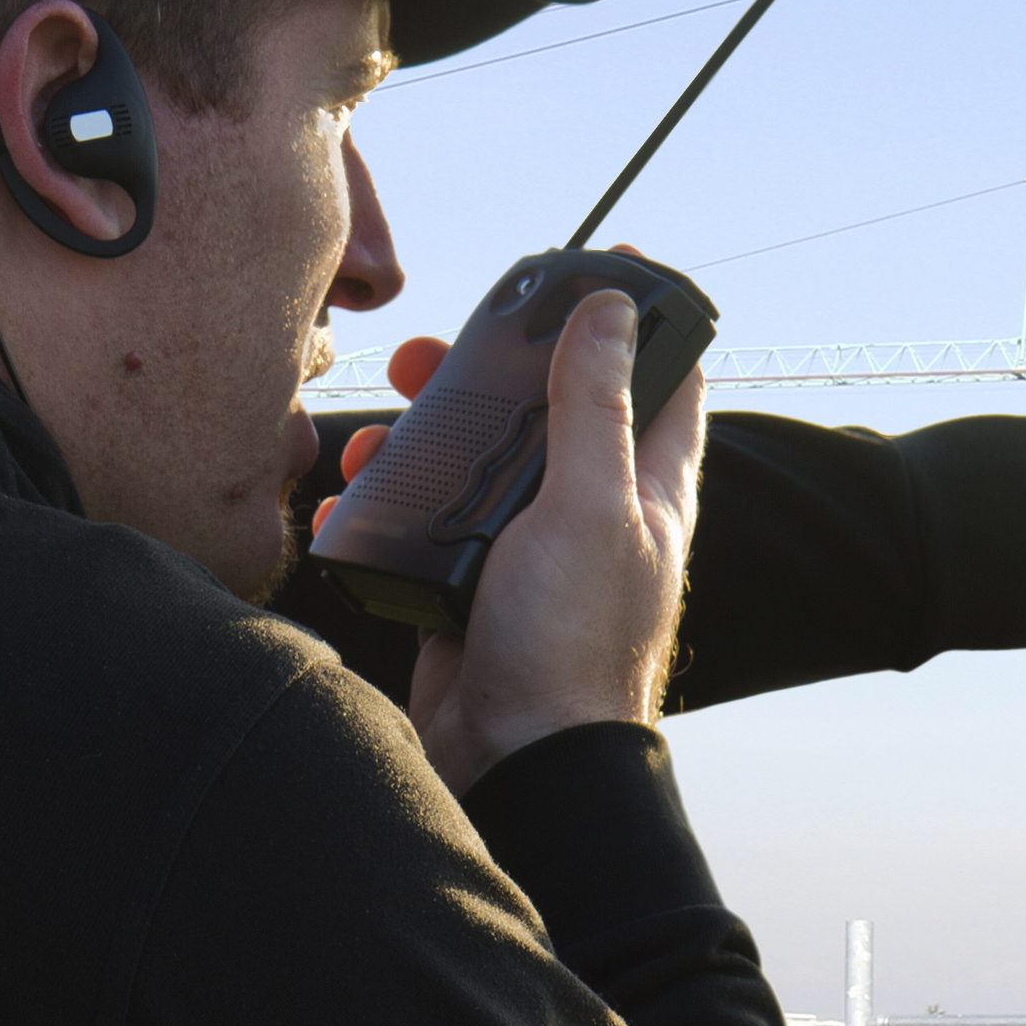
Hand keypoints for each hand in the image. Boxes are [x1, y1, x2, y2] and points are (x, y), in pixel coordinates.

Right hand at [401, 293, 705, 795]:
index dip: (640, 317)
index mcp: (645, 485)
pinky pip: (424, 523)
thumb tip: (613, 308)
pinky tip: (361, 492)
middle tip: (441, 346)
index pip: (664, 378)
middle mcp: (591, 511)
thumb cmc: (571, 644)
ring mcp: (527, 549)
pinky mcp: (467, 585)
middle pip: (548, 409)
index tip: (605, 264)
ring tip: (382, 422)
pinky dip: (390, 501)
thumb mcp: (590, 503)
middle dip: (495, 369)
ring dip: (428, 434)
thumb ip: (597, 404)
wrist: (513, 761)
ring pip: (477, 462)